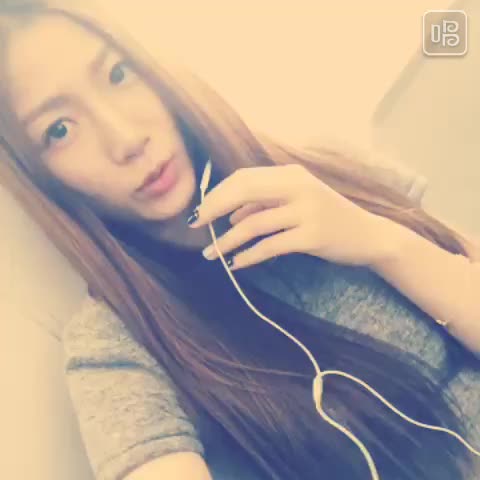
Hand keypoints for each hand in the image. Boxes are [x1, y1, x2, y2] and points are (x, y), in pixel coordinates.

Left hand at [188, 164, 391, 269]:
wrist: (369, 235)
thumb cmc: (329, 217)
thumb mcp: (297, 202)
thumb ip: (266, 204)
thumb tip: (232, 215)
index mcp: (291, 174)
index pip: (244, 178)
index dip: (217, 193)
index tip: (201, 210)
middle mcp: (298, 187)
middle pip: (243, 192)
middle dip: (214, 210)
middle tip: (196, 226)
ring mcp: (306, 211)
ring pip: (253, 224)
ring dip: (227, 240)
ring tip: (211, 254)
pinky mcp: (312, 236)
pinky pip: (269, 246)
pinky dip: (248, 256)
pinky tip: (236, 264)